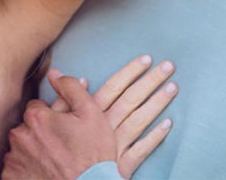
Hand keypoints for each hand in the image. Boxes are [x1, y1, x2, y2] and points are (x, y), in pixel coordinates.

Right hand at [2, 55, 176, 179]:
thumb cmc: (56, 153)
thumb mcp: (52, 122)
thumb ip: (64, 100)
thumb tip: (78, 78)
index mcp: (91, 113)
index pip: (115, 86)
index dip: (131, 71)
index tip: (146, 59)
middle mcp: (106, 126)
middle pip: (132, 98)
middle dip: (151, 80)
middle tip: (169, 66)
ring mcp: (116, 146)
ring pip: (140, 120)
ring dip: (158, 103)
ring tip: (173, 87)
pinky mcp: (122, 165)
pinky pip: (141, 150)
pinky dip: (155, 137)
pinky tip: (168, 124)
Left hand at [3, 72, 115, 179]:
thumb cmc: (93, 154)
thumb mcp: (91, 114)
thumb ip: (70, 88)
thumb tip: (54, 73)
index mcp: (36, 117)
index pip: (35, 107)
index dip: (50, 117)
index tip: (62, 128)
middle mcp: (20, 136)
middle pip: (25, 126)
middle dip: (39, 133)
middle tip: (59, 146)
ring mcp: (13, 160)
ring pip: (19, 147)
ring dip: (31, 151)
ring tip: (52, 161)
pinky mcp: (10, 178)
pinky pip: (13, 168)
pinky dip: (24, 169)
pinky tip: (42, 172)